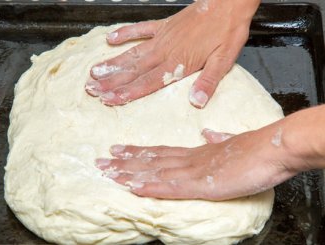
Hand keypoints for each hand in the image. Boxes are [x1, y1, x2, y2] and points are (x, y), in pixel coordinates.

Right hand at [86, 0, 259, 107]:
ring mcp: (162, 37)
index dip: (126, 92)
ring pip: (132, 52)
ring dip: (112, 63)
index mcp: (178, 63)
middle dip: (111, 81)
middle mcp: (165, 51)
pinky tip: (111, 38)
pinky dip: (125, 33)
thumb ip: (208, 82)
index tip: (108, 99)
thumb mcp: (223, 60)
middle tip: (91, 88)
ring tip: (94, 71)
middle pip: (134, 70)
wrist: (228, 2)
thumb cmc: (226, 32)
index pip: (147, 82)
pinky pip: (140, 29)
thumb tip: (196, 102)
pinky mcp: (163, 25)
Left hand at [96, 126, 302, 200]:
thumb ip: (217, 140)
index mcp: (196, 152)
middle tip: (102, 160)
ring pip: (153, 171)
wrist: (271, 148)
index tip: (120, 150)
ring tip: (106, 171)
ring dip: (128, 173)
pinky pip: (168, 187)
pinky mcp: (200, 184)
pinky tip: (131, 187)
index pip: (161, 151)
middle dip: (124, 161)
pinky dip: (148, 187)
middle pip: (150, 159)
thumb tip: (208, 134)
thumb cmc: (255, 149)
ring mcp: (192, 171)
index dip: (139, 152)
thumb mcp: (232, 143)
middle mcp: (188, 159)